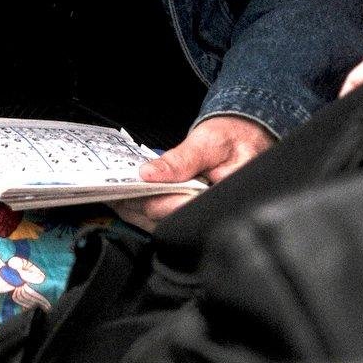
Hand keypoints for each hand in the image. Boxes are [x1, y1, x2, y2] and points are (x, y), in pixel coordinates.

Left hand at [117, 113, 275, 231]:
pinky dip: (145, 209)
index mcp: (222, 197)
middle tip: (114, 193)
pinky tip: (128, 200)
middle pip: (168, 221)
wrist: (248, 137)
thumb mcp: (209, 141)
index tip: (130, 191)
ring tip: (115, 196)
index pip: (181, 209)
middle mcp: (212, 212)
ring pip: (162, 224)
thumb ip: (182, 160)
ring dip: (137, 211)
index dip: (154, 201)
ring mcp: (201, 216)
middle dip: (139, 207)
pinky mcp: (191, 212)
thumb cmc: (235, 139)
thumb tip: (150, 172)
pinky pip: (165, 218)